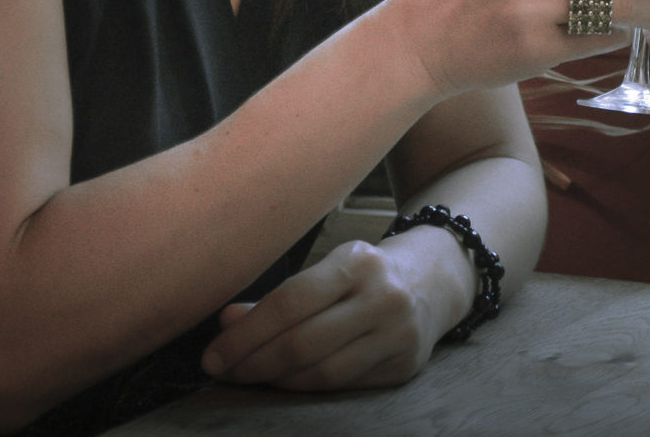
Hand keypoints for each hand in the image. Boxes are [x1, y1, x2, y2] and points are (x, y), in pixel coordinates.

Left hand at [202, 234, 462, 389]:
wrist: (434, 279)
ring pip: (322, 372)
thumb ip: (278, 298)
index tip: (214, 353)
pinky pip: (342, 385)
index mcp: (360, 262)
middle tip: (222, 370)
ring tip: (248, 376)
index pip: (291, 302)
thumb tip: (227, 322)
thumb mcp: (327, 269)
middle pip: (303, 343)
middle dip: (252, 362)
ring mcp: (398, 335)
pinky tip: (284, 380)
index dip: (246, 333)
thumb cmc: (366, 274)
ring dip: (275, 380)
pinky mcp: (403, 365)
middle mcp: (384, 297)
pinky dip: (305, 386)